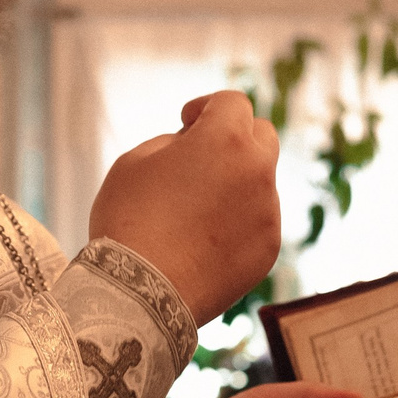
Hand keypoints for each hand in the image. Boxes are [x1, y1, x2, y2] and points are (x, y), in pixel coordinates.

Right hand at [90, 91, 279, 325]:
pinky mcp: (269, 248)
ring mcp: (268, 212)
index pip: (232, 102)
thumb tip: (193, 145)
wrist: (139, 294)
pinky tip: (203, 240)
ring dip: (236, 183)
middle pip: (262, 135)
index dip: (207, 107)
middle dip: (235, 137)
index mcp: (226, 139)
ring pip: (260, 182)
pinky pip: (259, 221)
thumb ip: (173, 141)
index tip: (187, 123)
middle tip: (203, 156)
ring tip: (195, 209)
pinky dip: (238, 221)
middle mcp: (258, 171)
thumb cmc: (128, 220)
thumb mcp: (134, 161)